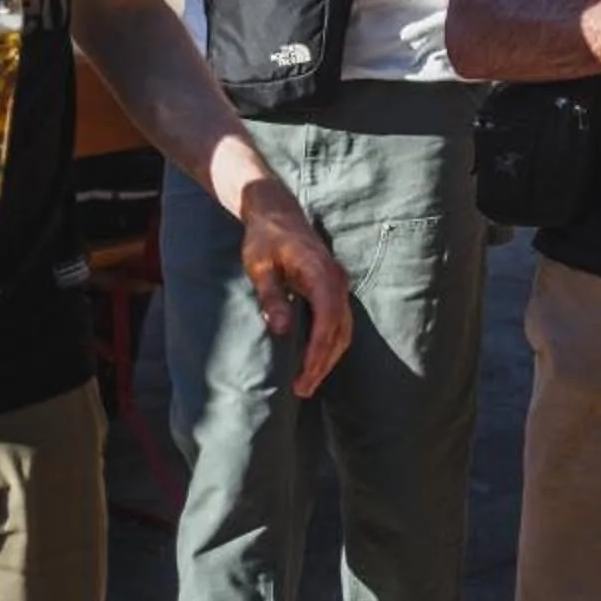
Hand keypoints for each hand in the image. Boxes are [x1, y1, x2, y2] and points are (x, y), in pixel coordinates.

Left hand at [237, 186, 354, 397]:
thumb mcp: (259, 265)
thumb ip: (271, 295)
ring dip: (328, 357)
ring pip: (342, 328)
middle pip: (339, 329)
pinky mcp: (332, 287)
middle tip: (301, 390)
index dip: (318, 350)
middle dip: (323, 362)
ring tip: (307, 383)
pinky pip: (338, 321)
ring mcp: (337, 283)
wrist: (275, 211)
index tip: (304, 375)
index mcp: (320, 272)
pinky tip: (315, 359)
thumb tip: (281, 329)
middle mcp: (336, 279)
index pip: (327, 319)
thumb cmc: (263, 238)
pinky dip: (330, 344)